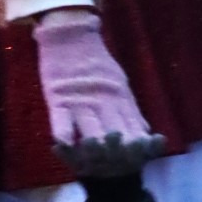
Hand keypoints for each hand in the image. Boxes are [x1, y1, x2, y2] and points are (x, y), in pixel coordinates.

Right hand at [34, 9, 165, 174]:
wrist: (71, 34)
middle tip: (122, 166)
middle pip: (113, 127)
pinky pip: (60, 116)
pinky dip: (62, 129)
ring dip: (93, 140)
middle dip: (119, 149)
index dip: (138, 142)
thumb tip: (143, 130)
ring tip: (95, 156)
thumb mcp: (119, 83)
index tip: (144, 159)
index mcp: (119, 97)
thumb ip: (129, 108)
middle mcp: (103, 100)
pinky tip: (63, 144)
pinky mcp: (58, 95)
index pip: (132, 123)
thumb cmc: (95, 60)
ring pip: (88, 124)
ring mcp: (80, 98)